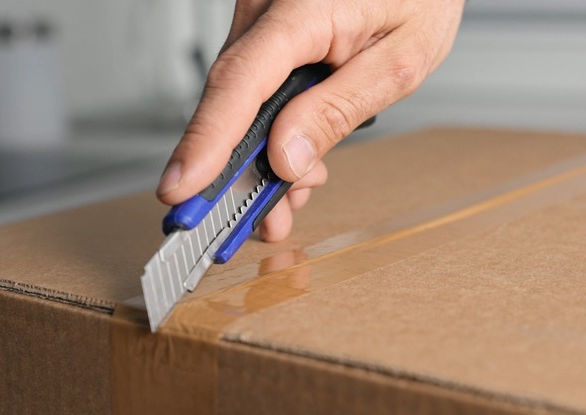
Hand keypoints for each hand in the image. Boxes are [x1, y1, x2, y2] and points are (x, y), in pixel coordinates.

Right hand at [156, 0, 464, 240]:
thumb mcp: (401, 59)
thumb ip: (341, 107)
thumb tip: (287, 156)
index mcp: (304, 7)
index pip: (241, 81)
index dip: (208, 141)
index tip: (184, 188)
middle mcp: (269, 8)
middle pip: (233, 99)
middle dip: (241, 170)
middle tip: (260, 222)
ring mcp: (262, 18)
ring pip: (241, 100)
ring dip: (259, 156)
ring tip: (289, 197)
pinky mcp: (266, 32)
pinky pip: (255, 88)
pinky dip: (270, 130)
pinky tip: (293, 159)